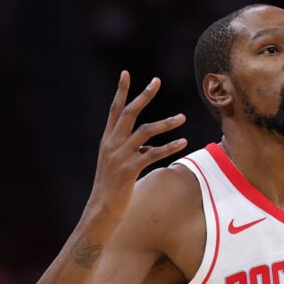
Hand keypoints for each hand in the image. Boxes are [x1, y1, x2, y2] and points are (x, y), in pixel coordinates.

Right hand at [90, 71, 187, 221]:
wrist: (101, 210)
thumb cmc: (111, 189)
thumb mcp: (118, 165)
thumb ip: (131, 151)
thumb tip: (146, 146)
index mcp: (107, 141)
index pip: (114, 110)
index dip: (120, 91)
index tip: (126, 73)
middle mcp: (112, 144)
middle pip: (129, 113)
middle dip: (143, 95)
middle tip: (156, 81)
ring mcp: (120, 156)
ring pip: (146, 131)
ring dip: (166, 123)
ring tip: (182, 117)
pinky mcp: (129, 169)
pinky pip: (153, 153)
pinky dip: (170, 146)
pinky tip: (183, 142)